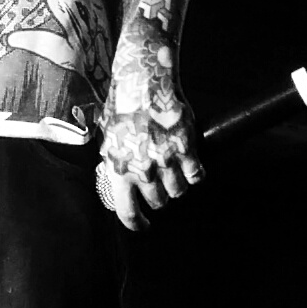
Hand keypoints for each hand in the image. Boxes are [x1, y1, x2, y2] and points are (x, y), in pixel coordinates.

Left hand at [98, 58, 203, 232]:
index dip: (137, 224)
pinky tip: (192, 165)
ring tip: (174, 172)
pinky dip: (195, 173)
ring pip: (178, 191)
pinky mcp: (187, 149)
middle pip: (158, 202)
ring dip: (177, 186)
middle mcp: (143, 169)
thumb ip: (115, 164)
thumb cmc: (124, 108)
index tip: (143, 225)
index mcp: (119, 169)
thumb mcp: (110, 139)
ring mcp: (166, 161)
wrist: (144, 82)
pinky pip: (196, 175)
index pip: (128, 212)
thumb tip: (116, 183)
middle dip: (159, 197)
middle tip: (159, 185)